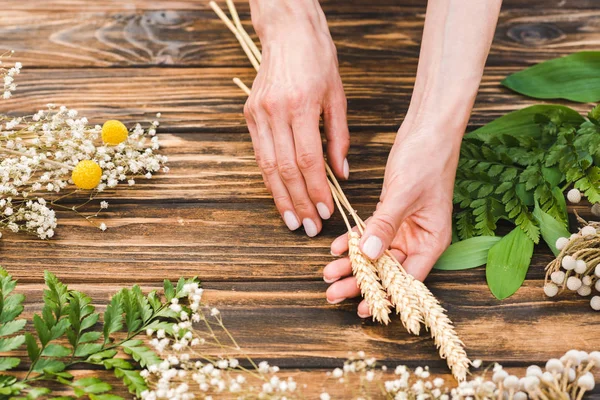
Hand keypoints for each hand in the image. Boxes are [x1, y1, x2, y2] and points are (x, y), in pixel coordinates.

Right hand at [245, 0, 349, 236]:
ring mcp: (258, 114)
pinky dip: (269, 177)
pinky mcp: (249, 115)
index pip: (308, 160)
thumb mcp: (337, 96)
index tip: (326, 211)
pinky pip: (259, 154)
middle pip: (286, 169)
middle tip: (307, 226)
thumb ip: (339, 137)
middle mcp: (275, 112)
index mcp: (301, 105)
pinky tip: (279, 194)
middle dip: (298, 202)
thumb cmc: (317, 60)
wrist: (287, 32)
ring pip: (268, 166)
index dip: (316, 190)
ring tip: (291, 219)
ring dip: (280, 197)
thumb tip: (341, 173)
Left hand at [323, 118, 460, 317]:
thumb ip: (385, 225)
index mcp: (431, 240)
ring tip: (328, 274)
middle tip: (333, 293)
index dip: (385, 295)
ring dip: (353, 263)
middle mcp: (419, 238)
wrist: (428, 127)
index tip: (363, 308)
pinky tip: (337, 247)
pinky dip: (354, 240)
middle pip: (388, 270)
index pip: (408, 278)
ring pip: (376, 254)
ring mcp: (405, 227)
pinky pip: (371, 233)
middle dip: (361, 282)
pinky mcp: (392, 213)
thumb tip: (370, 254)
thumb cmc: (427, 158)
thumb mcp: (404, 194)